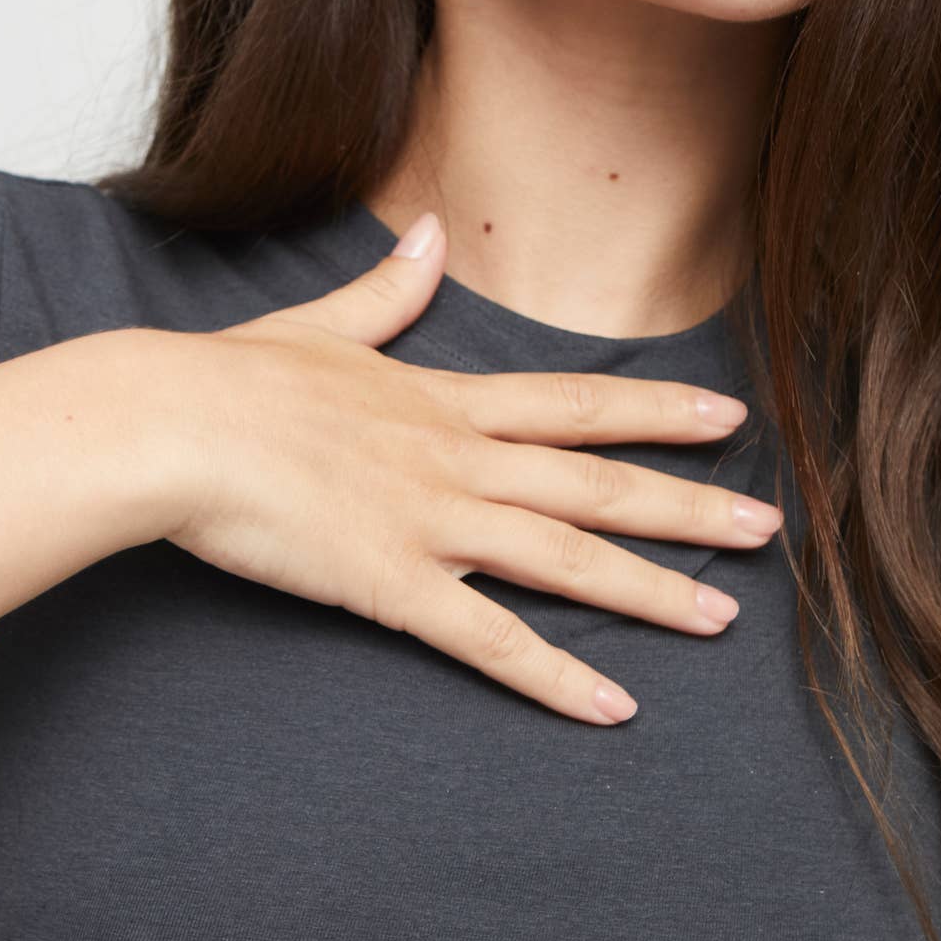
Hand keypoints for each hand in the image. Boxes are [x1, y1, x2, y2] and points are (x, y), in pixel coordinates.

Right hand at [156, 211, 780, 725]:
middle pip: (596, 484)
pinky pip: (491, 639)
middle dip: (688, 505)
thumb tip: (426, 234)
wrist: (170, 424)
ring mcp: (432, 521)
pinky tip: (615, 707)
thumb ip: (387, 292)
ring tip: (723, 616)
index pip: (574, 404)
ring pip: (567, 559)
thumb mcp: (320, 325)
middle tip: (770, 528)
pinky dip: (556, 675)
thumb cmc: (230, 379)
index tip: (728, 415)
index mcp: (442, 401)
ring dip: (652, 589)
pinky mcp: (393, 584)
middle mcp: (458, 459)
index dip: (656, 410)